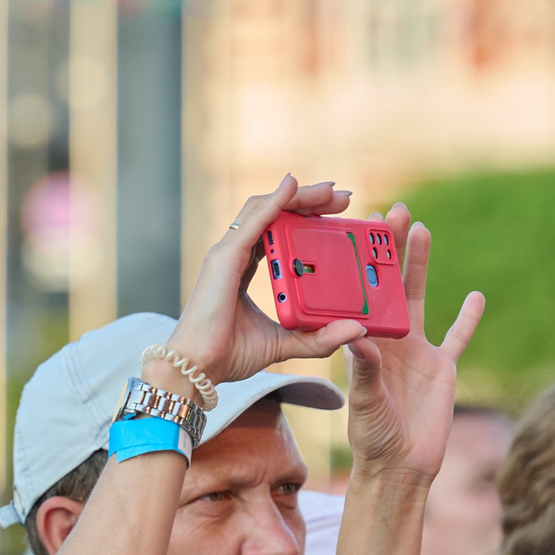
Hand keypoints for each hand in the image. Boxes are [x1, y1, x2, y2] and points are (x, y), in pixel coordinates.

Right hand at [163, 176, 374, 387]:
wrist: (197, 368)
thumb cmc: (229, 355)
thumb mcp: (285, 344)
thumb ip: (318, 337)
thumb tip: (357, 329)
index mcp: (244, 269)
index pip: (277, 232)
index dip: (304, 217)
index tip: (335, 214)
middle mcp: (235, 255)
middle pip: (274, 213)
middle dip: (308, 200)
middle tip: (343, 197)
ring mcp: (227, 253)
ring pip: (265, 209)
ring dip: (299, 195)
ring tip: (330, 191)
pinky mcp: (225, 258)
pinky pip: (255, 221)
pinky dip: (275, 201)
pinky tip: (293, 186)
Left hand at [338, 211, 484, 486]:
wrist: (400, 467)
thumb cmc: (372, 437)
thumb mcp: (365, 401)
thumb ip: (365, 369)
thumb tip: (358, 336)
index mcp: (364, 342)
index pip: (360, 293)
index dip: (361, 261)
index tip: (358, 228)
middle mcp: (388, 339)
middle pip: (391, 284)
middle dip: (391, 248)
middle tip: (393, 210)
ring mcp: (417, 351)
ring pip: (420, 298)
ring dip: (421, 265)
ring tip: (421, 228)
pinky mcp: (443, 367)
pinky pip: (458, 337)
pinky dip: (468, 319)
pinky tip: (477, 295)